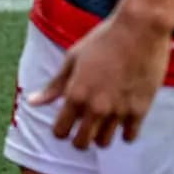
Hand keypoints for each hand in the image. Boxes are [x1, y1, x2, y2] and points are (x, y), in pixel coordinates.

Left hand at [28, 12, 171, 149]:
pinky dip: (124, 133)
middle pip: (82, 142)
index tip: (64, 125)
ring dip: (100, 137)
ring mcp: (119, 110)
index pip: (61, 130)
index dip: (60, 131)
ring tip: (101, 125)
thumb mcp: (72, 59)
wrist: (140, 31)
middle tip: (82, 129)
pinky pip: (130, 135)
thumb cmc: (102, 41)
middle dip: (78, 139)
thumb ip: (54, 85)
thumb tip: (32, 102)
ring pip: (105, 142)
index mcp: (75, 94)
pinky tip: (122, 122)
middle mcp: (96, 107)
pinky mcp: (141, 110)